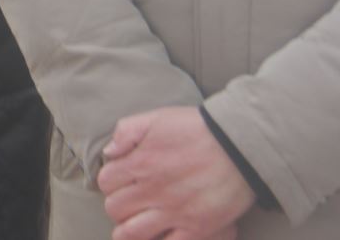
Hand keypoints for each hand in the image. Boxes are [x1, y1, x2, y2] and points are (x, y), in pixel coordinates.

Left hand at [97, 107, 255, 239]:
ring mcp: (174, 212)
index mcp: (140, 164)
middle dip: (117, 205)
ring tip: (133, 225)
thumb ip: (126, 132)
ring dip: (127, 230)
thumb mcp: (156, 118)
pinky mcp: (197, 228)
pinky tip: (158, 235)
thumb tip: (110, 152)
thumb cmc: (197, 129)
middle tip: (129, 202)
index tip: (120, 181)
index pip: (105, 182)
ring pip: (132, 233)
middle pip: (115, 209)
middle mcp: (153, 191)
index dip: (110, 182)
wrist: (240, 145)